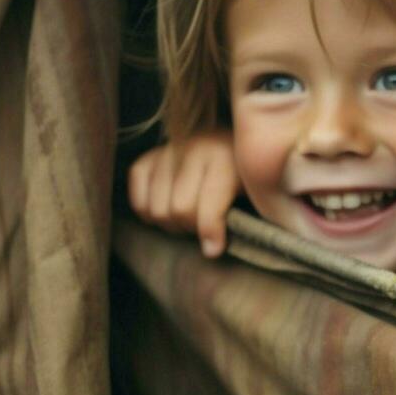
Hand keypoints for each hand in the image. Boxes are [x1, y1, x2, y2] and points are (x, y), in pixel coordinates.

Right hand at [127, 130, 238, 257]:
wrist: (234, 144)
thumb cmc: (247, 176)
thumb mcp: (257, 192)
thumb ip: (246, 216)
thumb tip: (215, 250)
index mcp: (225, 158)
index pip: (208, 206)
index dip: (210, 233)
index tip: (213, 250)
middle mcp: (193, 150)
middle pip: (178, 211)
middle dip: (191, 229)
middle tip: (204, 229)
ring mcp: (167, 152)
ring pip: (156, 210)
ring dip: (171, 224)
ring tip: (189, 220)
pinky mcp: (147, 158)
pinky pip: (138, 200)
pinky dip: (149, 213)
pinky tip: (169, 210)